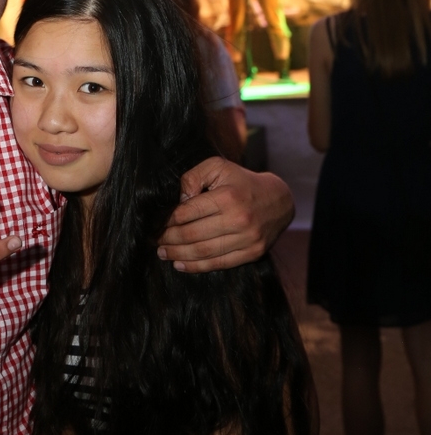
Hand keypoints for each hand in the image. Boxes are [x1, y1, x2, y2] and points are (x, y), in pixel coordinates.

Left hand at [158, 158, 293, 271]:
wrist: (278, 200)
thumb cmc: (241, 182)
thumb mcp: (218, 167)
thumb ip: (193, 177)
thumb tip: (178, 201)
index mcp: (227, 197)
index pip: (187, 213)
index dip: (167, 220)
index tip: (155, 224)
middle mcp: (239, 219)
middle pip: (192, 235)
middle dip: (168, 239)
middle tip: (154, 240)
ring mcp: (247, 239)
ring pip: (203, 252)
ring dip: (178, 255)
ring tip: (163, 253)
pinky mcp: (252, 253)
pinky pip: (219, 264)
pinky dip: (196, 267)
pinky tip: (180, 264)